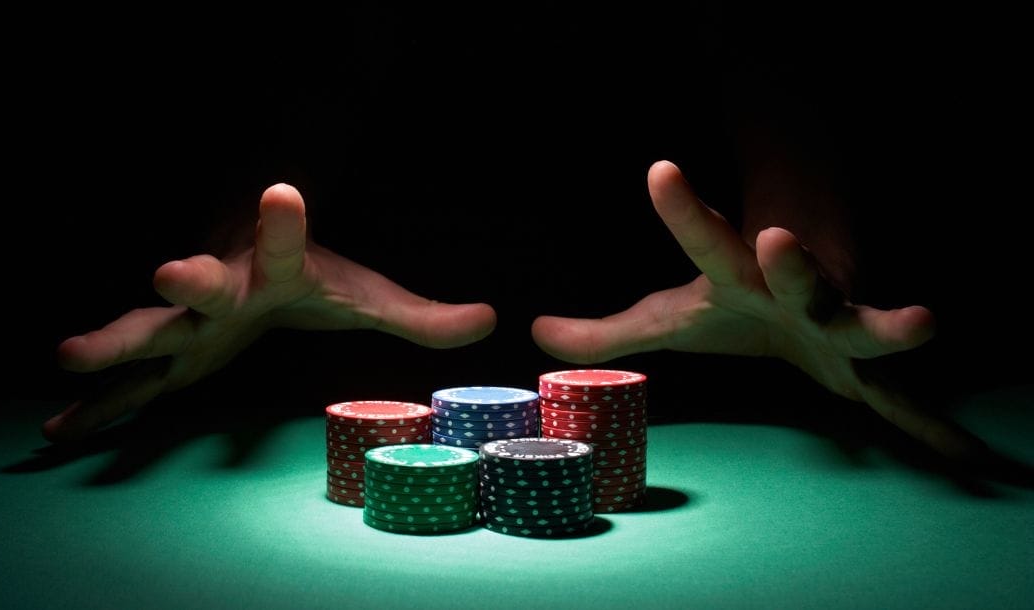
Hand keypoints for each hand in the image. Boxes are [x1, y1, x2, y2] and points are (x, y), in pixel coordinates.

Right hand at [48, 184, 495, 441]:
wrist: (251, 262)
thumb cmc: (311, 280)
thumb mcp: (369, 300)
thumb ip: (425, 317)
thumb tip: (492, 319)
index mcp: (277, 274)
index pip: (287, 248)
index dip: (284, 225)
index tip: (282, 189)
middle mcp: (227, 294)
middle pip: (203, 287)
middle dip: (186, 283)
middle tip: (167, 271)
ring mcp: (191, 327)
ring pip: (146, 335)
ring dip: (112, 347)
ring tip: (70, 356)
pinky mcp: (171, 357)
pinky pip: (132, 384)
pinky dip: (99, 406)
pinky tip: (60, 431)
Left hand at [533, 161, 983, 459]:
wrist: (808, 290)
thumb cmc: (733, 303)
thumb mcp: (666, 318)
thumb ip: (604, 332)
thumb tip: (535, 335)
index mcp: (738, 276)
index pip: (704, 238)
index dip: (682, 209)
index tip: (661, 169)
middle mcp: (793, 290)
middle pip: (797, 272)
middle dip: (791, 259)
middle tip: (776, 238)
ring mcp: (838, 322)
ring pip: (871, 323)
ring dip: (894, 325)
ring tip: (927, 320)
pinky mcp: (866, 363)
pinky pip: (903, 401)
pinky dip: (936, 432)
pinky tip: (977, 465)